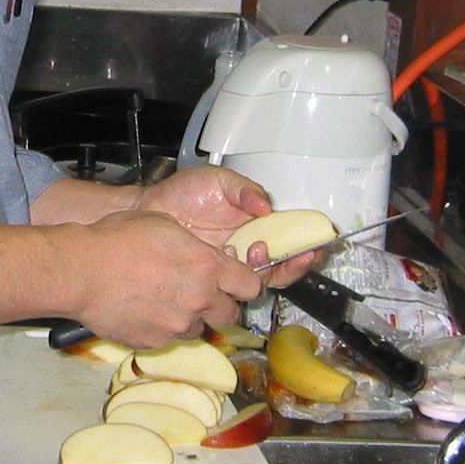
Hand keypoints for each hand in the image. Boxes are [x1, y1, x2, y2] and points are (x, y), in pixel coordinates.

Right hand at [64, 210, 266, 347]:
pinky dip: (162, 328)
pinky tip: (144, 310)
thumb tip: (202, 254)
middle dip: (219, 304)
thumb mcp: (164, 224)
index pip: (250, 285)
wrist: (81, 271)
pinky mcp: (156, 342)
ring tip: (164, 300)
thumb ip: (193, 246)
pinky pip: (169, 338)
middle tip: (200, 293)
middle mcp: (199, 299)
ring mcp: (177, 324)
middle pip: (230, 313)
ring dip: (190, 317)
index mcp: (207, 266)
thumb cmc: (115, 242)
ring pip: (198, 328)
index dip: (243, 283)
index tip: (236, 282)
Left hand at [138, 167, 319, 287]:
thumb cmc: (182, 193)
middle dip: (292, 264)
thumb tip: (266, 206)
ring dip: (266, 268)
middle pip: (281, 266)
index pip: (289, 238)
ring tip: (254, 249)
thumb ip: (245, 190)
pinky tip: (229, 254)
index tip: (314, 246)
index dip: (305, 245)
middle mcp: (248, 245)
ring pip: (260, 278)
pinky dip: (237, 273)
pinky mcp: (213, 275)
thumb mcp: (220, 180)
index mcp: (256, 222)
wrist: (150, 210)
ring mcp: (232, 262)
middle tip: (292, 256)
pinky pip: (233, 283)